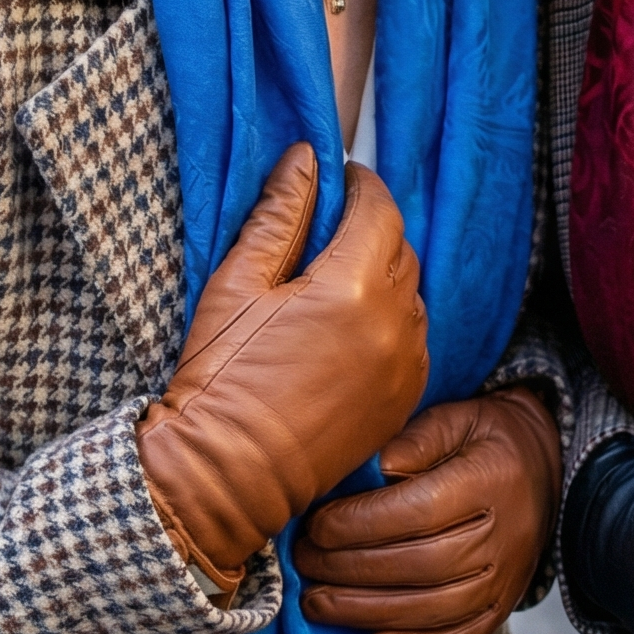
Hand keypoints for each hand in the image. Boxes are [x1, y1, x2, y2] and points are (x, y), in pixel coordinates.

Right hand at [136, 144, 428, 599]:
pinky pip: (413, 337)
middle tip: (328, 229)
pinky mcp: (406, 398)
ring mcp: (405, 364)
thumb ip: (280, 214)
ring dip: (383, 274)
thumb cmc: (221, 377)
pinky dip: (391, 320)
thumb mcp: (237, 284)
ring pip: (410, 291)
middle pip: (399, 246)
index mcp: (351, 287)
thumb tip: (306, 158)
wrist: (224, 476)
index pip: (379, 207)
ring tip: (333, 284)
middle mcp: (393, 322)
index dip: (360, 184)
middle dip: (370, 227)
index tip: (338, 178)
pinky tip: (348, 330)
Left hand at [294, 387, 560, 633]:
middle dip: (350, 568)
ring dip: (366, 612)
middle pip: (419, 565)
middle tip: (303, 562)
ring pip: (431, 609)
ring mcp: (504, 580)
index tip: (315, 524)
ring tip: (315, 602)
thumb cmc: (486, 438)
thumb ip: (416, 439)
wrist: (545, 468)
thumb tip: (374, 468)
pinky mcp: (500, 609)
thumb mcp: (457, 417)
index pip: (417, 512)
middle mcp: (502, 537)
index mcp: (489, 481)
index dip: (359, 523)